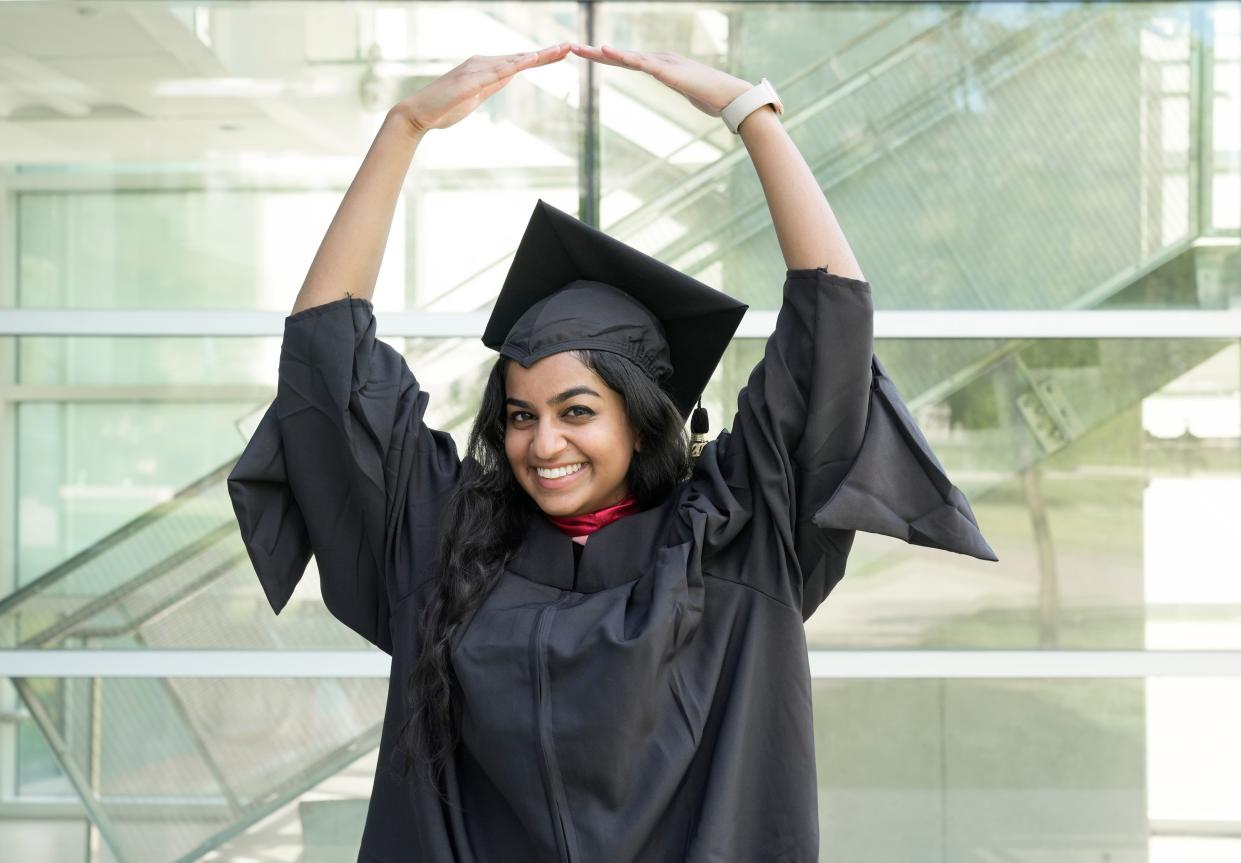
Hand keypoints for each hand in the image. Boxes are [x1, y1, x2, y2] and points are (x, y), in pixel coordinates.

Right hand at [396, 42, 571, 134]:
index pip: (518, 62)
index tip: (561, 53)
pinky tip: (530, 60)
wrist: (419, 113)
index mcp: (484, 68)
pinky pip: (496, 72)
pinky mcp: (470, 81)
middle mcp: (481, 63)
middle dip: (546, 53)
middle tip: (570, 46)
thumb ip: (492, 85)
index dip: (541, 58)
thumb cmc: (444, 108)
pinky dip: (515, 65)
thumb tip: (509, 76)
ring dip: (537, 56)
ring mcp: (475, 70)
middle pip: (520, 57)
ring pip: (513, 61)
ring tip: (559, 51)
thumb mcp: (475, 97)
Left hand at [568, 43, 751, 117]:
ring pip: (625, 57)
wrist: (730, 97)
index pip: (627, 61)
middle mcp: (659, 60)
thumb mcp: (689, 91)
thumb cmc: (713, 96)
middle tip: (571, 47)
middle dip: (595, 52)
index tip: (586, 55)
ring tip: (579, 48)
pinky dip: (621, 56)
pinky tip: (604, 51)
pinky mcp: (667, 71)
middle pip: (620, 56)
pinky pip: (639, 62)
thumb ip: (680, 86)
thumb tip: (680, 87)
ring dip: (601, 53)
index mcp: (661, 65)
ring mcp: (662, 63)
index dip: (605, 58)